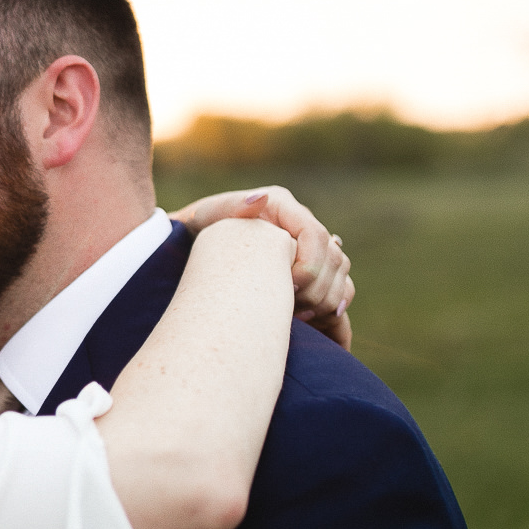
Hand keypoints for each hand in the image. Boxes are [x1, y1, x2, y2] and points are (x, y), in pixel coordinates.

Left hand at [172, 186, 353, 348]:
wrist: (189, 250)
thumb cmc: (193, 232)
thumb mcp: (202, 220)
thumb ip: (229, 208)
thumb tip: (260, 200)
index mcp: (281, 206)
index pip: (316, 235)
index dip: (309, 265)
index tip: (288, 289)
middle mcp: (299, 224)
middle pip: (334, 257)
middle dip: (318, 288)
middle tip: (294, 312)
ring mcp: (307, 247)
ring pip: (340, 274)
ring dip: (327, 301)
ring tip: (299, 319)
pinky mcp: (309, 271)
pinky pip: (338, 289)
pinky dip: (333, 309)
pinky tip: (319, 328)